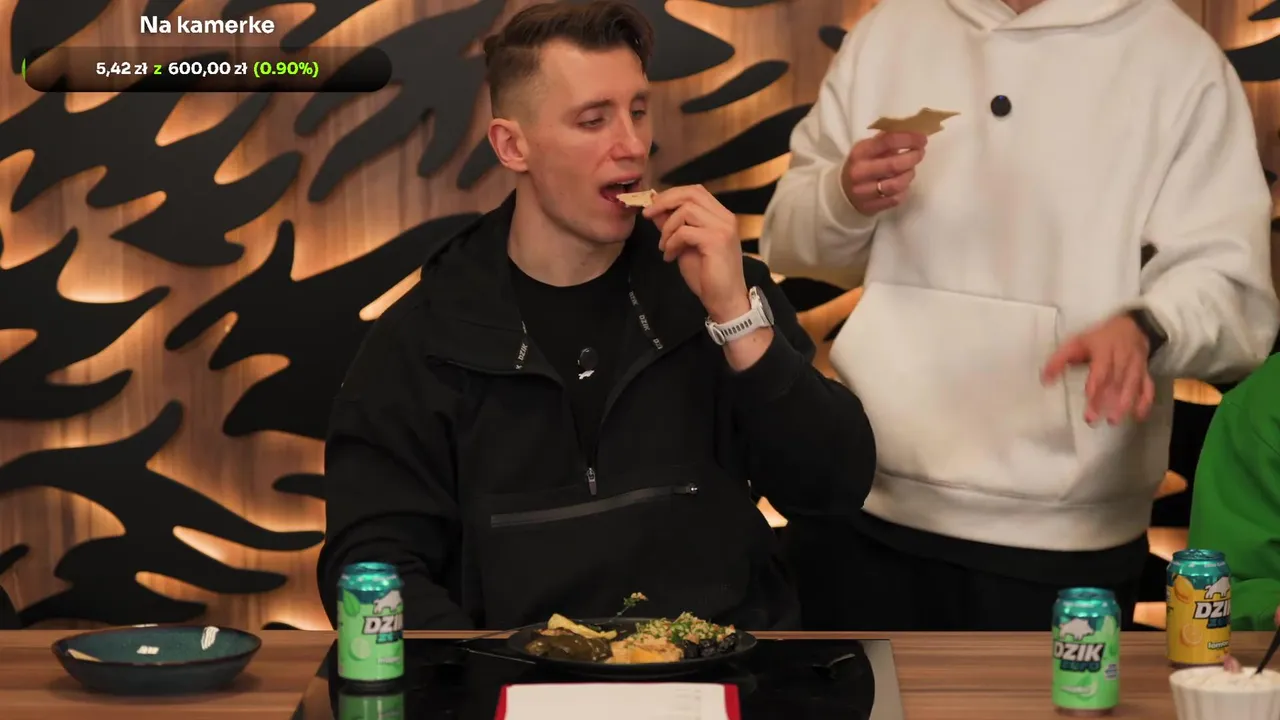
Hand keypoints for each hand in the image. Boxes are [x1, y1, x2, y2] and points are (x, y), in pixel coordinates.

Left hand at [642, 185, 749, 321]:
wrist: (725, 300)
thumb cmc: (708, 276)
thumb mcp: (685, 246)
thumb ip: (674, 226)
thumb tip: (656, 210)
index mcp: (721, 216)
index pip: (695, 191)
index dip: (671, 195)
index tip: (652, 206)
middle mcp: (725, 218)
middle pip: (691, 193)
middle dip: (664, 201)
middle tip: (647, 214)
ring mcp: (723, 228)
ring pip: (686, 211)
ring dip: (668, 228)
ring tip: (664, 246)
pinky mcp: (716, 241)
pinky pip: (684, 232)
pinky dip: (671, 243)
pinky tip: (670, 257)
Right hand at [842, 131, 926, 214]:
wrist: (842, 192)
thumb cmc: (860, 165)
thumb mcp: (867, 149)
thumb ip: (886, 140)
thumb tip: (912, 130)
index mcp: (860, 153)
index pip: (888, 141)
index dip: (909, 138)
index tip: (921, 138)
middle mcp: (860, 172)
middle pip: (895, 165)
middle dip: (913, 157)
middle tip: (920, 153)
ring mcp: (864, 192)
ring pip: (897, 184)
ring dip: (909, 175)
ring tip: (911, 170)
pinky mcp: (871, 207)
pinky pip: (895, 199)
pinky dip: (904, 190)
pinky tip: (903, 184)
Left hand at [1041, 314, 1153, 424]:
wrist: (1132, 325)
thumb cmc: (1099, 338)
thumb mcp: (1076, 343)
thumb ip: (1059, 360)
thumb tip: (1045, 379)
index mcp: (1104, 350)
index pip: (1100, 372)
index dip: (1094, 390)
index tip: (1088, 405)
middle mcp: (1122, 358)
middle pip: (1115, 382)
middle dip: (1105, 402)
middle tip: (1094, 419)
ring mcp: (1136, 365)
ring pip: (1132, 386)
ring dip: (1124, 404)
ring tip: (1113, 420)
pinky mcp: (1145, 371)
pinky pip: (1148, 387)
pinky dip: (1144, 402)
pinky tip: (1138, 416)